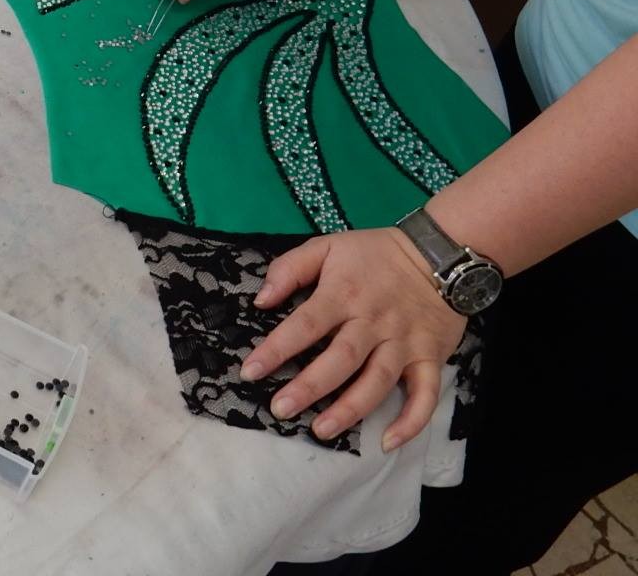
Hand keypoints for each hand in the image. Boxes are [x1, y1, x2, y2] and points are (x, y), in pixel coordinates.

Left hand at [242, 227, 466, 451]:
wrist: (439, 252)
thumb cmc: (374, 253)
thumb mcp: (327, 246)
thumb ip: (290, 268)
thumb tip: (260, 300)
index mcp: (343, 294)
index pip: (305, 324)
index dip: (277, 349)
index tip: (250, 372)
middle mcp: (373, 322)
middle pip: (340, 359)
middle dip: (309, 387)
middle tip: (280, 410)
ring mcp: (405, 342)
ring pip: (377, 381)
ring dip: (350, 410)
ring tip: (321, 430)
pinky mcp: (431, 357)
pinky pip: (425, 394)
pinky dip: (411, 421)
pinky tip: (387, 442)